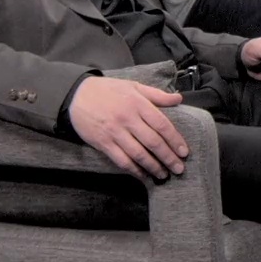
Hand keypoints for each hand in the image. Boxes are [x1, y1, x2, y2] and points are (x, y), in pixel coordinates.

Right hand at [68, 76, 188, 181]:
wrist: (76, 94)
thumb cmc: (108, 90)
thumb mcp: (133, 86)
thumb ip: (157, 95)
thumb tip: (179, 98)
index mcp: (138, 104)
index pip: (162, 125)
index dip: (175, 140)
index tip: (184, 152)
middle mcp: (127, 119)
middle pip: (153, 142)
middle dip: (168, 157)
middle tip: (179, 169)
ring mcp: (114, 132)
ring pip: (138, 154)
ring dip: (153, 167)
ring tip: (163, 175)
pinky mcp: (103, 143)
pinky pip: (121, 160)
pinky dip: (133, 170)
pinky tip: (142, 175)